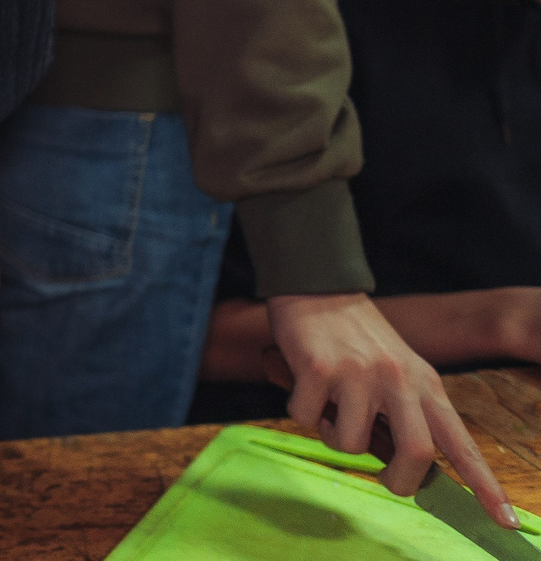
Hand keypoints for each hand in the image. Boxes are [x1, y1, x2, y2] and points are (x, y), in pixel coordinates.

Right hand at [267, 291, 514, 523]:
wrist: (317, 286)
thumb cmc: (358, 339)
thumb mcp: (398, 372)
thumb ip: (407, 416)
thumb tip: (403, 469)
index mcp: (426, 385)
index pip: (462, 445)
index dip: (485, 486)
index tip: (506, 522)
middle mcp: (398, 381)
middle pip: (415, 455)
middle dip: (398, 481)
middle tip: (386, 478)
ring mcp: (358, 374)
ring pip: (349, 444)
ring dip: (334, 437)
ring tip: (331, 408)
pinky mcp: (317, 368)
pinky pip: (306, 418)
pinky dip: (302, 411)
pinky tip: (306, 386)